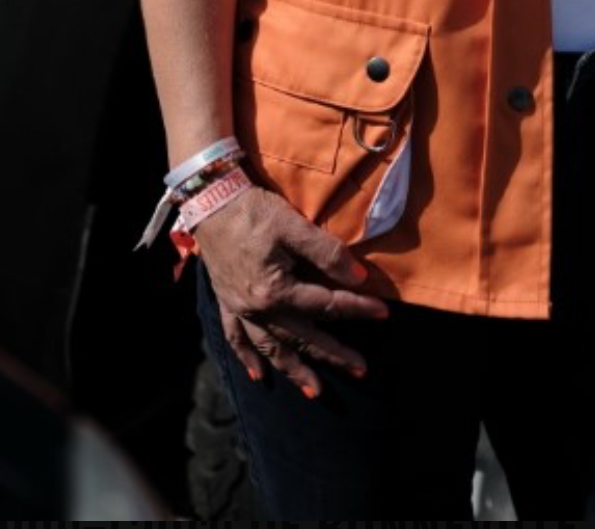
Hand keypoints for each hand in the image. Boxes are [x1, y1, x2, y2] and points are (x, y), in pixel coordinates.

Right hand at [194, 185, 387, 395]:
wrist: (210, 201)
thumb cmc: (254, 211)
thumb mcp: (294, 225)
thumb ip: (327, 252)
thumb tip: (358, 277)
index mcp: (277, 291)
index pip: (327, 305)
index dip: (357, 308)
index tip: (384, 312)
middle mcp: (258, 308)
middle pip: (303, 336)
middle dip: (333, 354)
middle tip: (360, 369)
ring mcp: (240, 309)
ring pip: (272, 348)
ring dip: (294, 370)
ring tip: (315, 392)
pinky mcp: (226, 303)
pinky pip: (236, 339)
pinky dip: (247, 359)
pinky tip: (259, 376)